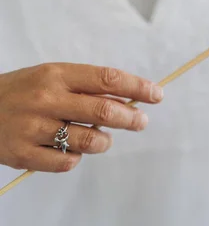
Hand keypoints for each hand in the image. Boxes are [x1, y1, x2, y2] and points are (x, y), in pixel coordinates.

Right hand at [0, 63, 162, 172]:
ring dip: (105, 141)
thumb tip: (129, 98)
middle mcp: (46, 99)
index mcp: (56, 75)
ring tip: (103, 139)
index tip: (156, 94)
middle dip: (131, 118)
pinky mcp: (22, 154)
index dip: (137, 87)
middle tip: (141, 121)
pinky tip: (72, 150)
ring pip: (89, 139)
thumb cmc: (22, 92)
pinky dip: (77, 158)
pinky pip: (67, 162)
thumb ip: (87, 86)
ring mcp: (33, 128)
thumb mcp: (51, 77)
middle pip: (104, 110)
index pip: (107, 78)